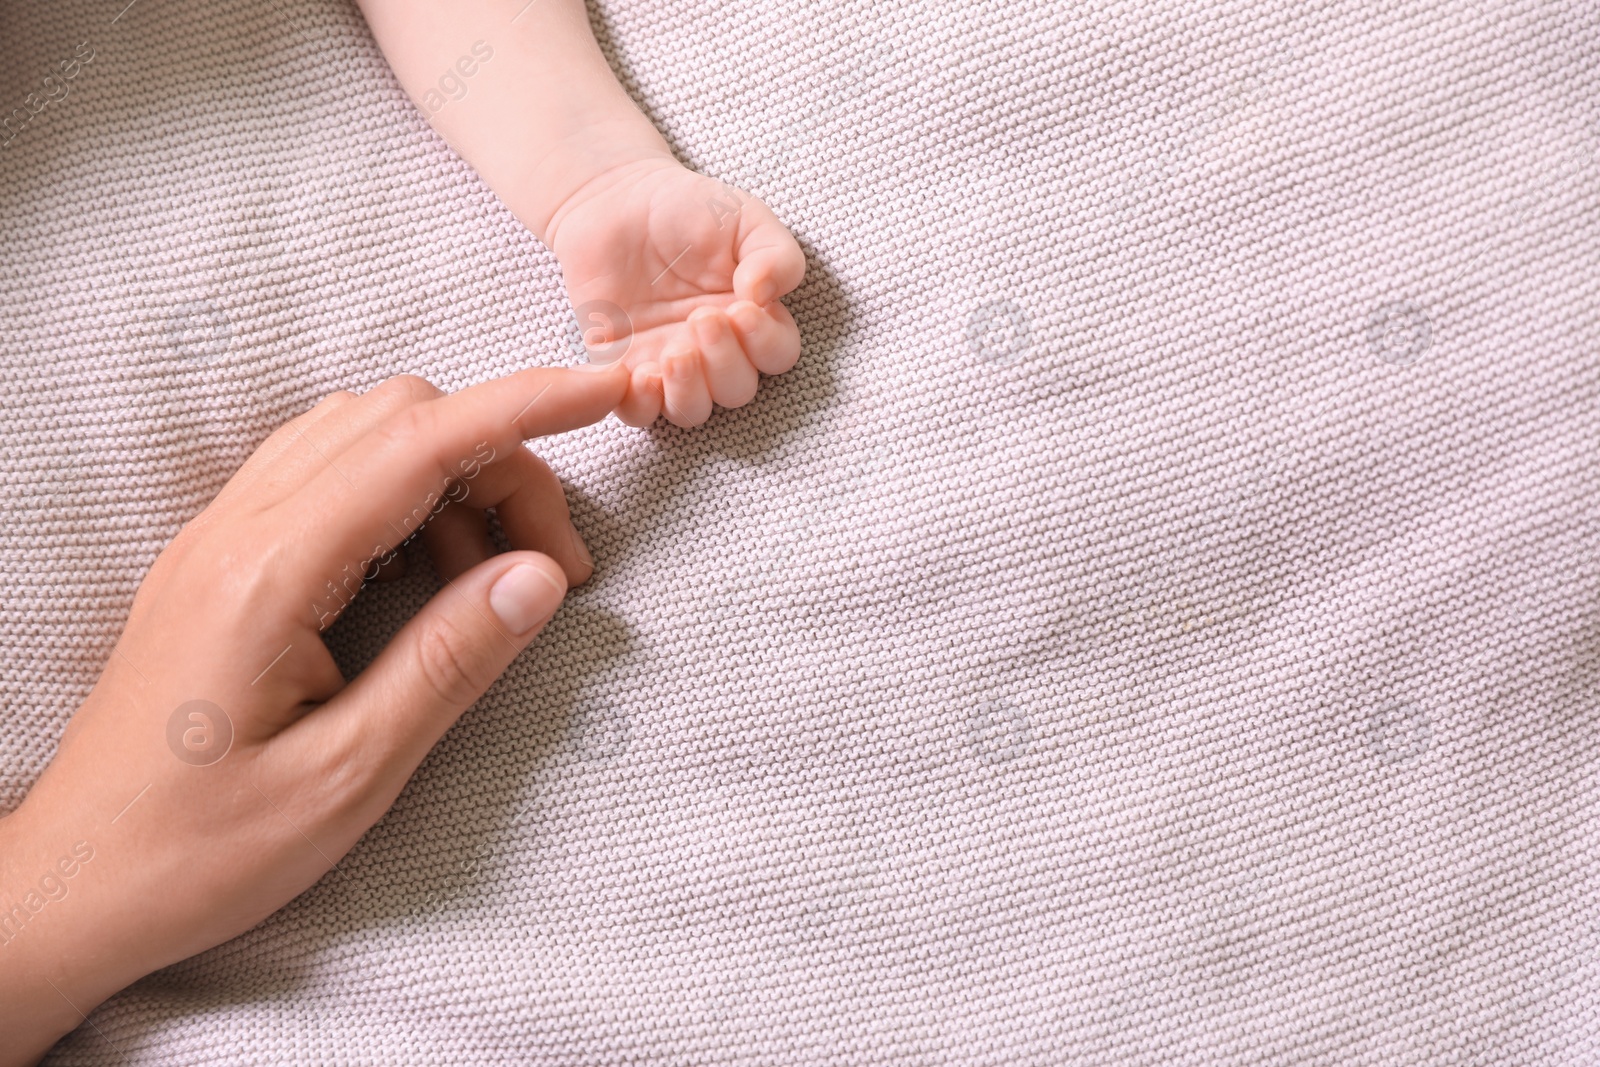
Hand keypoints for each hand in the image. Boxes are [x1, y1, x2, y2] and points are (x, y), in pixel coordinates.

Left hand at [0, 363, 627, 1065]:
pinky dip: (404, 502)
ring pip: (363, 437)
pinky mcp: (222, 561)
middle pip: (399, 420)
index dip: (527, 407)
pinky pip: (329, 478)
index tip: (612, 394)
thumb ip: (449, 664)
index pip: (419, 443)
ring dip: (452, 481)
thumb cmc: (200, 853)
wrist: (73, 886)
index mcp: (270, 574)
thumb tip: (538, 575)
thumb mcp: (345, 779)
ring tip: (490, 588)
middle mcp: (238, 530)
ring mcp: (221, 537)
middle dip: (501, 462)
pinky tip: (424, 582)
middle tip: (550, 571)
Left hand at [546, 156, 806, 427]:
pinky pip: (637, 411)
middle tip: (702, 319)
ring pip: (692, 411)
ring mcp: (668, 366)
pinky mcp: (624, 370)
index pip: (777, 355)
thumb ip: (775, 255)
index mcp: (753, 320)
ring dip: (689, 391)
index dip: (766, 343)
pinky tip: (642, 374)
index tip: (742, 308)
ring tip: (675, 353)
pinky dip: (643, 404)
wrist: (614, 201)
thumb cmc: (687, 208)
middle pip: (737, 391)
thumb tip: (765, 296)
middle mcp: (715, 352)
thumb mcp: (745, 218)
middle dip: (724, 362)